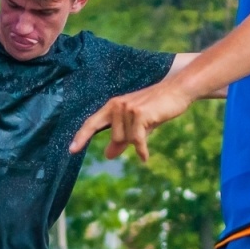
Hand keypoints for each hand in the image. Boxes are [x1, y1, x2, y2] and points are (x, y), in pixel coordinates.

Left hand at [70, 79, 196, 160]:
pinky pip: (136, 140)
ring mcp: (127, 108)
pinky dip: (142, 150)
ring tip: (151, 123)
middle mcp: (116, 105)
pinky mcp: (139, 114)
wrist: (177, 91)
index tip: (72, 150)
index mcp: (112, 106)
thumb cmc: (156, 108)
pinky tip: (144, 158)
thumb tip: (107, 155)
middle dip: (129, 140)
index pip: (92, 123)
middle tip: (146, 126)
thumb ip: (120, 139)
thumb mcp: (136, 125)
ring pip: (126, 139)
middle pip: (115, 138)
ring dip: (140, 138)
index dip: (81, 136)